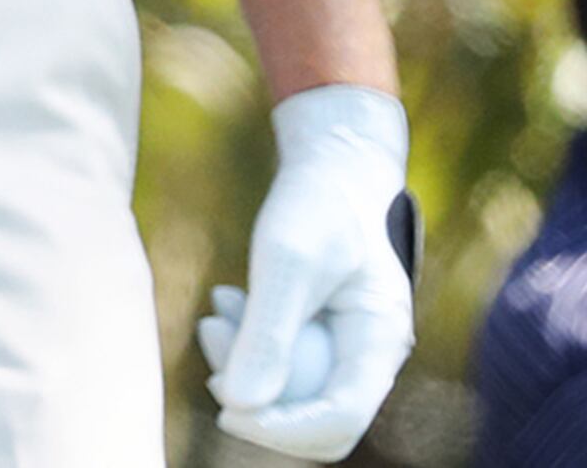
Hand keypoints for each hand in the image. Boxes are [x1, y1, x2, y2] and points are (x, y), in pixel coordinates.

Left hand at [197, 86, 412, 459]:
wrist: (333, 167)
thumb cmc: (316, 204)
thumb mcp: (287, 259)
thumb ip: (267, 333)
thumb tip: (239, 404)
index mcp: (382, 342)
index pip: (338, 420)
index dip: (281, 428)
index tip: (224, 410)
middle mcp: (372, 356)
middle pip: (317, 418)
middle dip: (259, 397)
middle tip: (213, 352)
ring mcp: (349, 348)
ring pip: (293, 391)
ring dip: (246, 363)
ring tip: (216, 313)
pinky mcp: (323, 336)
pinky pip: (284, 363)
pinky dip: (249, 342)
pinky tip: (227, 302)